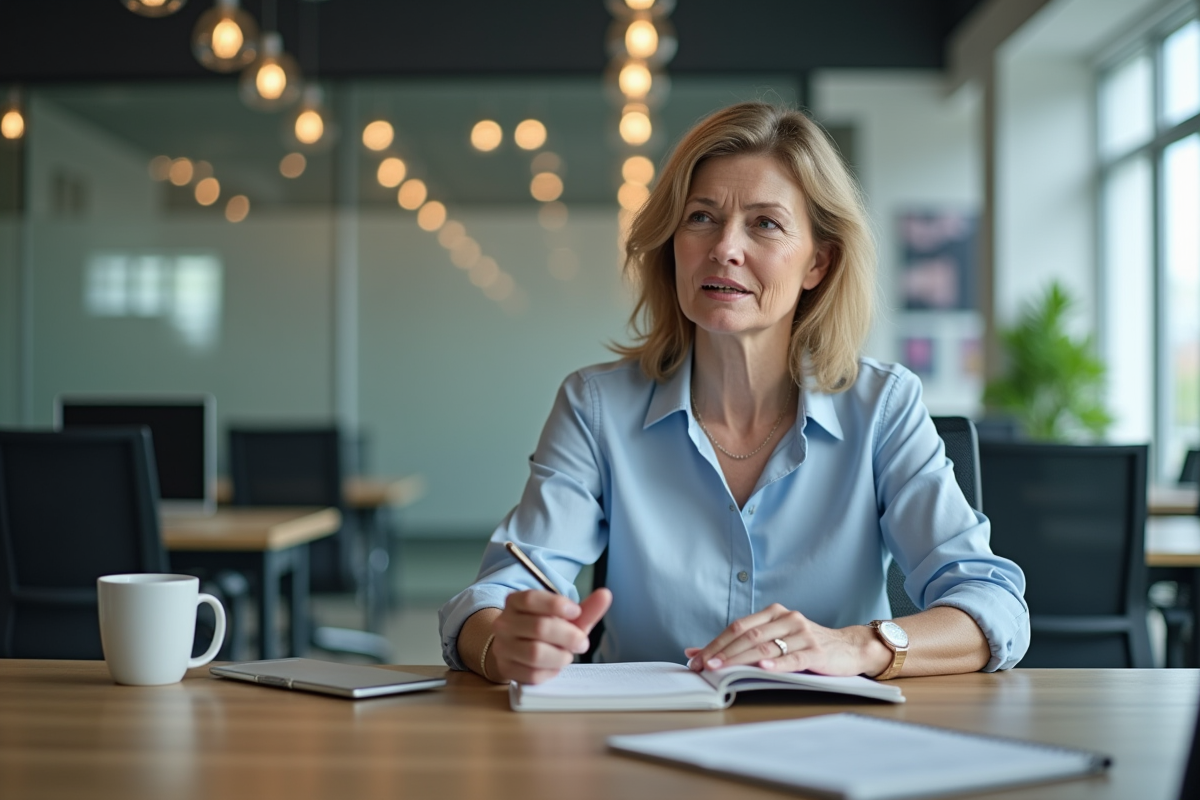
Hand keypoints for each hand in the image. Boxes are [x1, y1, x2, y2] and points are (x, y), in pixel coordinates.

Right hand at [490, 588, 611, 684]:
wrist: (519, 649)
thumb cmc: (546, 630)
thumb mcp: (566, 618)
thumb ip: (586, 608)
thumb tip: (605, 594)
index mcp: (515, 602)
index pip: (532, 599)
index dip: (557, 605)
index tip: (576, 611)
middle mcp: (504, 622)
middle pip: (539, 627)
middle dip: (568, 636)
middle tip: (582, 642)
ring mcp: (503, 647)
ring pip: (536, 653)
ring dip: (560, 656)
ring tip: (567, 654)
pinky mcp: (506, 668)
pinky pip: (533, 674)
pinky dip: (551, 671)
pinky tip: (554, 666)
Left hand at [684, 603, 890, 676]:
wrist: (849, 648)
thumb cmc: (806, 645)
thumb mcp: (774, 640)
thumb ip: (740, 644)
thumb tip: (695, 651)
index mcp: (773, 613)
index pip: (737, 627)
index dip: (716, 642)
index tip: (697, 658)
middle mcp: (787, 618)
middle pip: (747, 635)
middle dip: (722, 652)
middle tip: (704, 666)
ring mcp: (802, 633)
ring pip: (765, 645)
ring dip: (740, 658)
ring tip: (722, 668)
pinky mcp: (816, 651)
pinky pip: (793, 657)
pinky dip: (776, 663)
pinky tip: (762, 667)